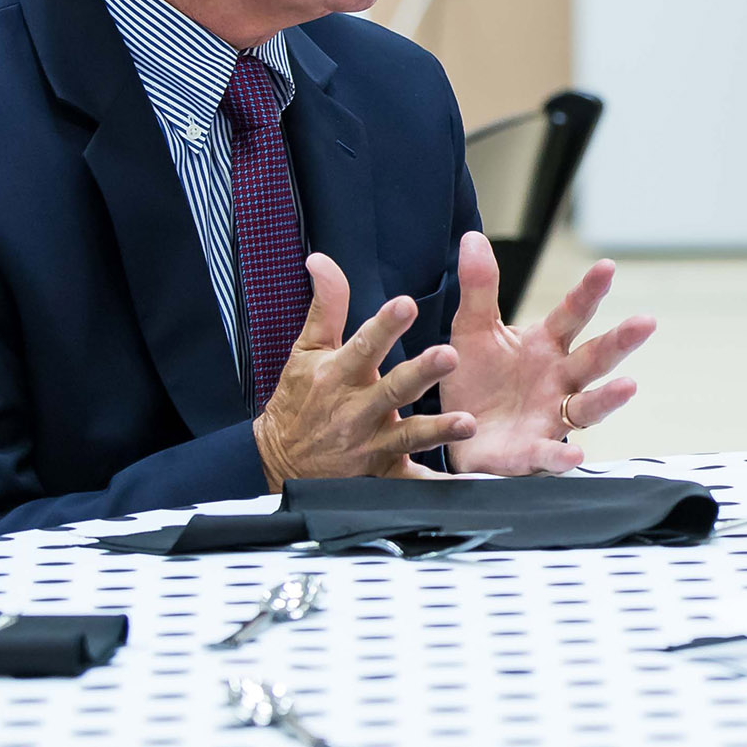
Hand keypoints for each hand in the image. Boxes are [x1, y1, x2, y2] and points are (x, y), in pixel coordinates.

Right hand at [251, 254, 477, 490]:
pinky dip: (435, 487)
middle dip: (421, 373)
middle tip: (449, 356)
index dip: (384, 325)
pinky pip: (411, 481)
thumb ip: (326, 306)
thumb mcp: (307, 350)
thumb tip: (322, 259)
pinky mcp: (381, 473)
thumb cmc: (299, 400)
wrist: (278, 461)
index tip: (406, 303)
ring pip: (408, 436)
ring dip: (438, 430)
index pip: (362, 345)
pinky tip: (463, 486)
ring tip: (468, 422)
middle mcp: (356, 410)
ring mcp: (370, 444)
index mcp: (339, 375)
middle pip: (392, 389)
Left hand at [436, 231, 655, 474]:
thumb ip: (479, 288)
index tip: (606, 267)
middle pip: (594, 358)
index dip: (589, 291)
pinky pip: (551, 455)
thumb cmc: (477, 380)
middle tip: (646, 322)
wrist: (457, 433)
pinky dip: (563, 457)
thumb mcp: (472, 330)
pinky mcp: (532, 452)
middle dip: (620, 341)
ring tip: (629, 386)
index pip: (572, 314)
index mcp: (545, 346)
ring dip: (609, 398)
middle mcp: (559, 380)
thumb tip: (472, 236)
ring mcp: (551, 417)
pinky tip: (576, 456)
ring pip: (587, 407)